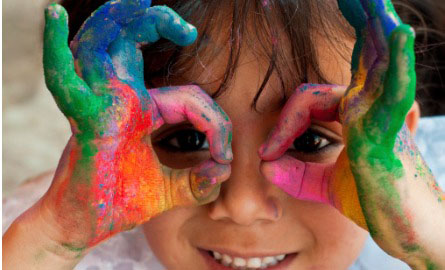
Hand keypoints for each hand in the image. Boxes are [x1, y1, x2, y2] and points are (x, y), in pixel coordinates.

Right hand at [41, 0, 231, 250]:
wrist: (86, 224)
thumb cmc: (122, 203)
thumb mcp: (170, 191)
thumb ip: (199, 181)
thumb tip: (225, 171)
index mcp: (142, 109)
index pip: (189, 97)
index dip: (216, 125)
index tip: (224, 158)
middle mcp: (118, 96)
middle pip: (132, 42)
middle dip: (155, 22)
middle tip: (186, 29)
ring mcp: (99, 101)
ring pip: (104, 42)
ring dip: (119, 18)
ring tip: (140, 0)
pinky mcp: (85, 118)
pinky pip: (66, 76)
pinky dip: (55, 48)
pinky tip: (54, 14)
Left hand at [259, 0, 444, 267]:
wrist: (404, 230)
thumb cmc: (371, 203)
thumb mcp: (322, 185)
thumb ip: (294, 173)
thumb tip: (263, 164)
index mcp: (355, 114)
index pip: (309, 98)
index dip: (284, 125)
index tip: (266, 154)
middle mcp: (370, 106)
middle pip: (361, 54)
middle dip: (357, 22)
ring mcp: (384, 112)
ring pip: (378, 60)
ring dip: (375, 26)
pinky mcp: (392, 128)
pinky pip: (393, 89)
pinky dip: (396, 61)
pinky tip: (396, 33)